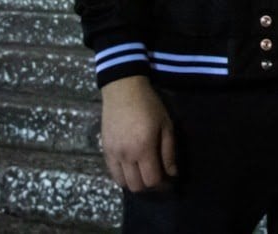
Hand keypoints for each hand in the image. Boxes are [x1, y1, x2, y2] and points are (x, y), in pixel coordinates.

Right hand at [100, 75, 176, 191]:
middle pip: (137, 186)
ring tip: (145, 174)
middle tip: (158, 178)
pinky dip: (123, 176)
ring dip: (136, 183)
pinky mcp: (104, 150)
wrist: (123, 90)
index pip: (152, 179)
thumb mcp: (166, 125)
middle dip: (150, 186)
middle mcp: (126, 155)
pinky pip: (113, 173)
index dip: (163, 184)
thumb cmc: (149, 105)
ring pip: (123, 183)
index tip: (170, 180)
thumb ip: (169, 151)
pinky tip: (132, 168)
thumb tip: (173, 173)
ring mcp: (113, 154)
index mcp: (144, 148)